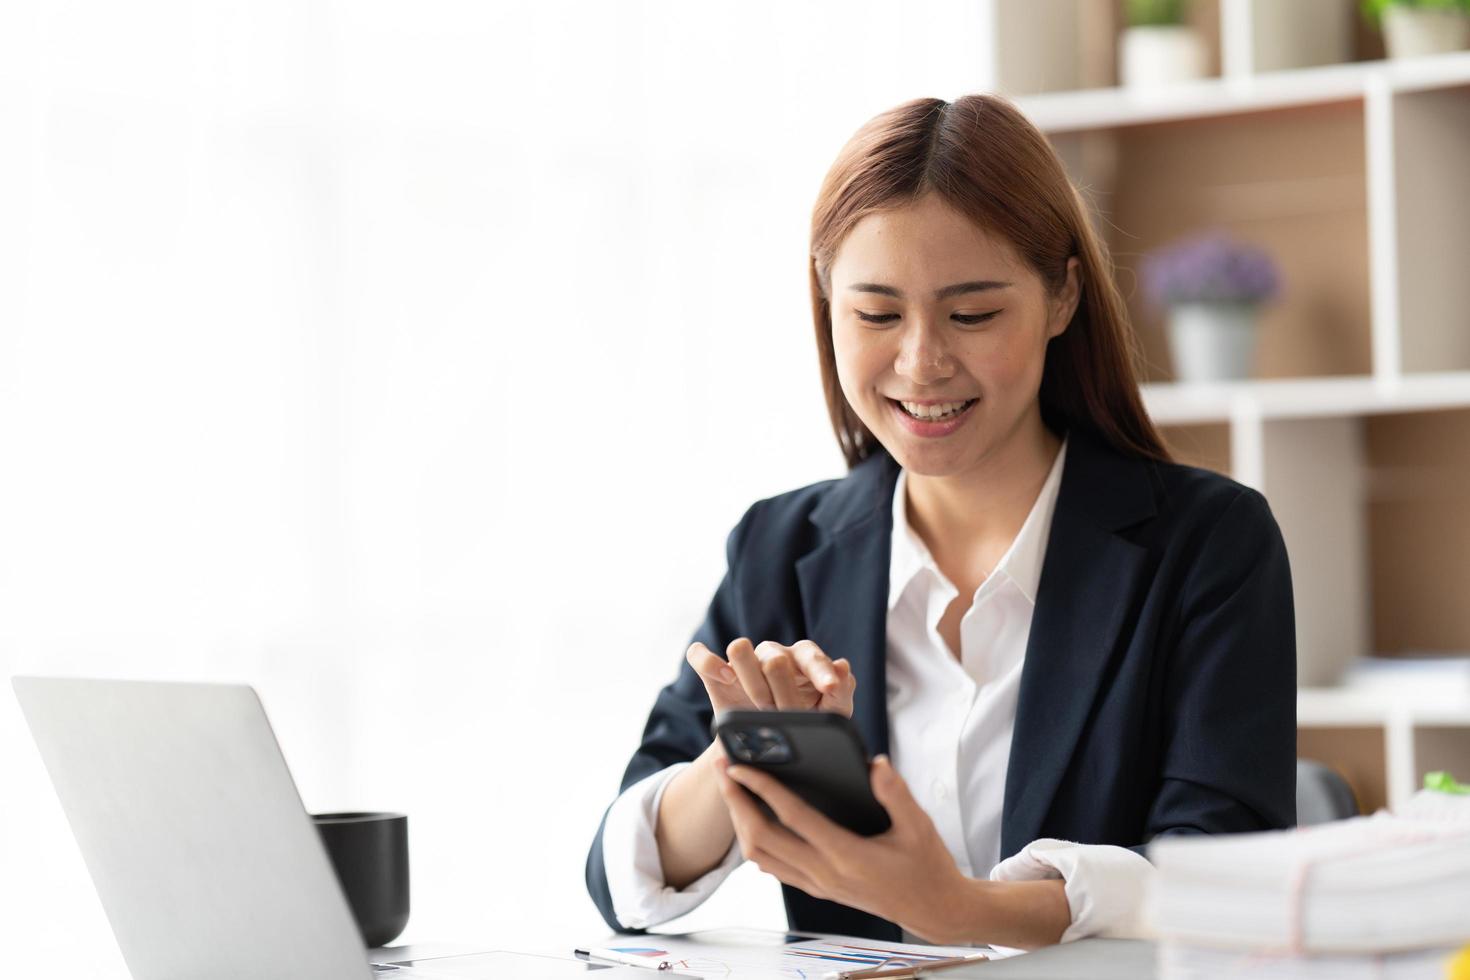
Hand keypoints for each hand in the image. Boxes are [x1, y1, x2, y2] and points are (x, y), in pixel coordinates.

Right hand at [686, 637, 855, 716]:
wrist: (766, 749)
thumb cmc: (804, 723)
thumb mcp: (829, 716)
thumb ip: (841, 694)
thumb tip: (843, 666)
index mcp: (802, 660)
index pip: (811, 655)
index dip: (821, 671)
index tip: (830, 689)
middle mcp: (772, 654)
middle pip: (774, 656)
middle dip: (782, 693)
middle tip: (785, 718)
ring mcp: (743, 661)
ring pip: (739, 648)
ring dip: (752, 682)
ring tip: (760, 707)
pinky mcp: (713, 672)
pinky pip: (700, 655)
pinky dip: (710, 662)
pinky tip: (726, 679)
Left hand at [713, 753, 972, 943]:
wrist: (934, 910)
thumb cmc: (927, 865)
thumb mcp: (919, 825)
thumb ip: (896, 794)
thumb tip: (875, 763)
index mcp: (846, 855)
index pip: (791, 817)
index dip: (762, 788)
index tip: (742, 765)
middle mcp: (825, 874)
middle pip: (762, 838)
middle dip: (737, 802)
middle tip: (725, 770)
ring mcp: (818, 885)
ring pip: (760, 856)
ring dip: (740, 822)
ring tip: (733, 791)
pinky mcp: (818, 889)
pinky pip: (774, 867)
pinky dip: (755, 842)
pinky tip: (754, 820)